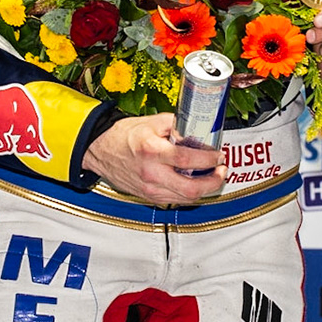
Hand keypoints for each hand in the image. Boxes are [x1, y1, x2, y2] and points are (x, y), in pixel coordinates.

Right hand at [82, 113, 226, 205]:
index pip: (188, 159)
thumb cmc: (122, 135)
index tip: (218, 155)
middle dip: (213, 182)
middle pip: (191, 189)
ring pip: (185, 198)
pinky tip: (194, 182)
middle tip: (221, 171)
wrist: (100, 150)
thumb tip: (197, 129)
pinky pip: (175, 199)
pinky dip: (189, 193)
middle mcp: (151, 173)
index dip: (209, 159)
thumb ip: (176, 125)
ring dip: (204, 189)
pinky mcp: (148, 196)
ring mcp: (149, 188)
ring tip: (212, 177)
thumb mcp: (151, 122)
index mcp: (152, 151)